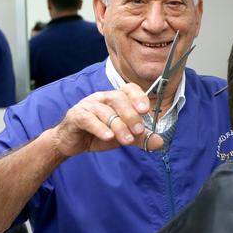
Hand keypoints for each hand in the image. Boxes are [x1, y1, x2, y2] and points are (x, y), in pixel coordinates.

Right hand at [49, 83, 163, 156]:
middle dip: (131, 115)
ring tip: (127, 140)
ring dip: (118, 126)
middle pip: (118, 98)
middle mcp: (102, 98)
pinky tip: (108, 137)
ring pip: (105, 111)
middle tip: (139, 131)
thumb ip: (140, 138)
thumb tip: (160, 142)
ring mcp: (88, 105)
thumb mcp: (123, 137)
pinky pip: (89, 119)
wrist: (72, 142)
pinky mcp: (76, 115)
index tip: (146, 109)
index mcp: (115, 99)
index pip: (128, 89)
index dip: (138, 96)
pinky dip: (100, 128)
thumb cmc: (99, 134)